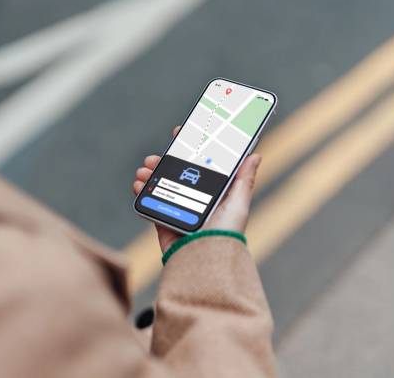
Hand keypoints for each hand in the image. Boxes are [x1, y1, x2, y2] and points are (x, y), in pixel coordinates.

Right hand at [133, 126, 262, 252]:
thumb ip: (243, 180)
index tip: (180, 134)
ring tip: (145, 170)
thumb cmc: (225, 233)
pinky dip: (141, 190)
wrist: (204, 259)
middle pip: (176, 171)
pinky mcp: (163, 219)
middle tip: (156, 156)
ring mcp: (177, 208)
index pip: (200, 164)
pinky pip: (149, 201)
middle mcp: (194, 198)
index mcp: (213, 191)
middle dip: (164, 160)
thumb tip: (255, 155)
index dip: (190, 147)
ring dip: (150, 173)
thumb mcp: (238, 203)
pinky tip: (138, 184)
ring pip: (160, 183)